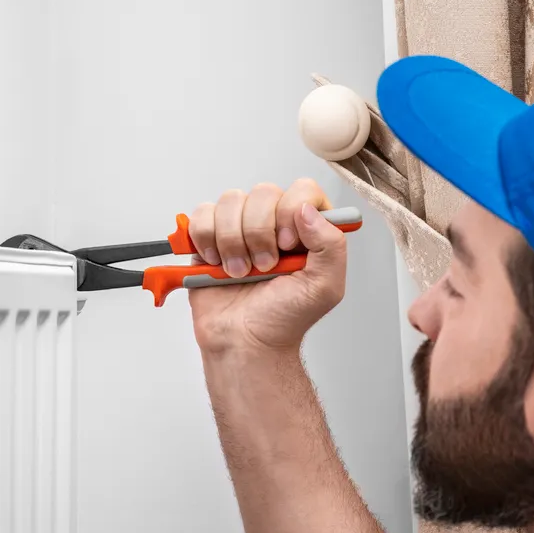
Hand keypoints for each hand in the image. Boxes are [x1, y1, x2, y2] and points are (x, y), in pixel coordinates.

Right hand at [187, 179, 347, 354]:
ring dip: (233, 241)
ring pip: (230, 201)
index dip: (291, 212)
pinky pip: (202, 215)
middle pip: (263, 192)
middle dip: (260, 234)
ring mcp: (240, 227)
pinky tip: (218, 264)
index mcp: (306, 229)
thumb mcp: (324, 287)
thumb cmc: (284, 319)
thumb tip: (307, 210)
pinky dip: (207, 240)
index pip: (303, 190)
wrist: (245, 341)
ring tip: (240, 272)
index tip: (288, 245)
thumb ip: (331, 245)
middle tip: (264, 267)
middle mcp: (274, 223)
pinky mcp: (210, 237)